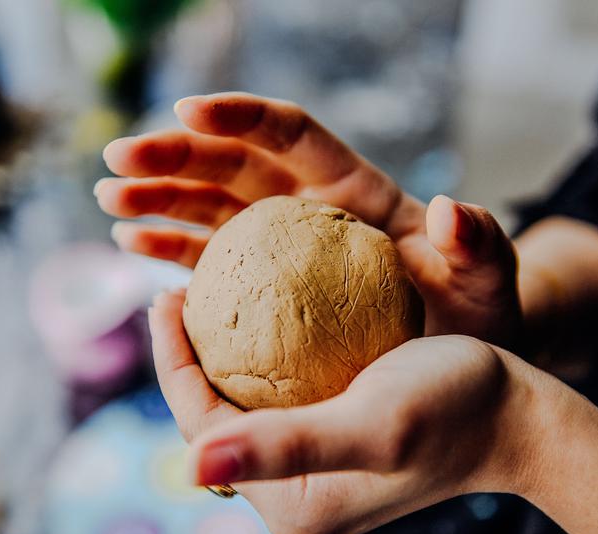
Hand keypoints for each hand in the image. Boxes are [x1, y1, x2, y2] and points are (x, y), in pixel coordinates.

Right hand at [97, 92, 520, 342]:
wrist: (457, 360)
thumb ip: (481, 245)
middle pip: (232, 165)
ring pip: (208, 207)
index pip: (290, 135)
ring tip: (109, 200)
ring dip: (158, 199)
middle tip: (119, 158)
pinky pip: (208, 260)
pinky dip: (169, 249)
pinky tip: (131, 243)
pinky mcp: (263, 286)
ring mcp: (279, 246)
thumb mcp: (489, 282)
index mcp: (352, 189)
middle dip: (176, 155)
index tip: (187, 109)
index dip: (240, 117)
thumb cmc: (477, 315)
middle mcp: (307, 207)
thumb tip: (451, 209)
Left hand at [149, 289, 538, 533]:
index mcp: (293, 510)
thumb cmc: (455, 409)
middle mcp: (295, 506)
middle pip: (215, 422)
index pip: (203, 430)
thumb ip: (284, 445)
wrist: (515, 416)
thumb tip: (190, 465)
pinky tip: (252, 318)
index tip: (164, 295)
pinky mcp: (328, 455)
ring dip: (218, 357)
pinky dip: (255, 361)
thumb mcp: (373, 422)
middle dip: (189, 359)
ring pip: (240, 409)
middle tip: (179, 292)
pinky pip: (272, 403)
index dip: (173, 363)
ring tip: (205, 299)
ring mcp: (312, 482)